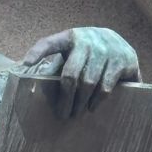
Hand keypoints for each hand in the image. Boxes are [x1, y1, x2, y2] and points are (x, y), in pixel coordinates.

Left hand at [20, 27, 140, 117]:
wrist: (118, 41)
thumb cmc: (87, 53)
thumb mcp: (71, 52)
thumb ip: (56, 64)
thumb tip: (35, 84)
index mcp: (71, 37)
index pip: (50, 43)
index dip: (38, 52)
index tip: (26, 64)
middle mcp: (90, 41)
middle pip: (71, 75)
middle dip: (65, 98)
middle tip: (62, 114)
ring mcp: (109, 50)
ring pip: (89, 83)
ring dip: (81, 102)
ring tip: (76, 113)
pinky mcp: (125, 59)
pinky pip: (106, 86)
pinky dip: (98, 100)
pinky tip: (92, 107)